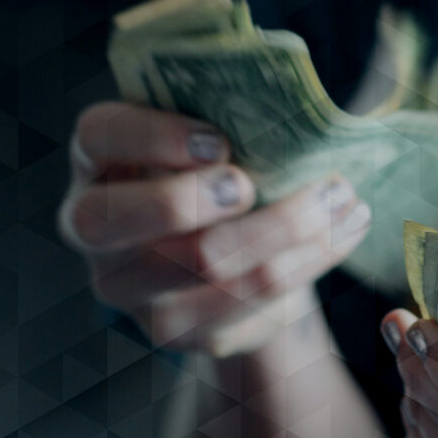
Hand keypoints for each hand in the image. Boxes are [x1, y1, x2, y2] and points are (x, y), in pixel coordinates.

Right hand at [59, 102, 371, 355]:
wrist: (221, 246)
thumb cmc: (214, 169)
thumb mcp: (206, 134)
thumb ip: (226, 115)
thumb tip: (292, 105)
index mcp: (97, 161)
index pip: (99, 136)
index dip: (153, 137)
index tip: (220, 142)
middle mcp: (94, 231)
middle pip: (134, 222)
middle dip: (197, 196)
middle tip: (275, 185)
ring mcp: (131, 292)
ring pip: (209, 268)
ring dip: (291, 230)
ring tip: (344, 198)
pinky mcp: (180, 331)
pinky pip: (249, 305)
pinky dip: (309, 262)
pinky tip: (344, 230)